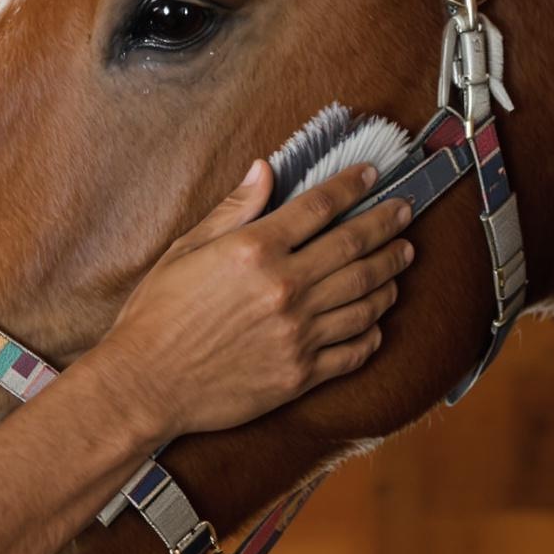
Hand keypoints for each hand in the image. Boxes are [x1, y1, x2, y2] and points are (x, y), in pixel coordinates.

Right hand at [90, 159, 412, 441]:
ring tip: (402, 259)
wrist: (146, 385)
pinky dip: (374, 331)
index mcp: (254, 250)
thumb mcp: (186, 250)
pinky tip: (379, 320)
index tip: (371, 174)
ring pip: (365, 297)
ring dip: (390, 274)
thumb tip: (265, 169)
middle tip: (406, 212)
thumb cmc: (157, 316)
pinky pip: (355, 349)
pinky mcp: (301, 373)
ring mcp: (298, 333)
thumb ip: (234, 209)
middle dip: (387, 224)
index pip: (320, 207)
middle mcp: (284, 287)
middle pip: (355, 247)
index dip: (352, 186)